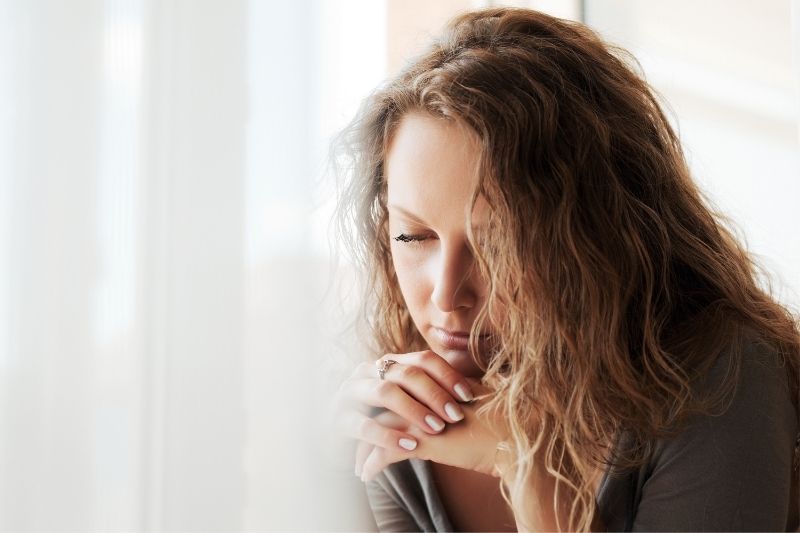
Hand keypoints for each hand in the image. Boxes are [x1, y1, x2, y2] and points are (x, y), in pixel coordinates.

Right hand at [330, 350, 478, 474]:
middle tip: (457, 416)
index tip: (469, 396)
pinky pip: (364, 424)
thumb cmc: (381, 421)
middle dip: (434, 395)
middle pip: (406, 374)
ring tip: (437, 429)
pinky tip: (409, 446)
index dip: (447, 375)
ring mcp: (350, 392)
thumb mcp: (405, 404)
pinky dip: (389, 435)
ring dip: (414, 410)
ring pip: (385, 392)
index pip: (422, 359)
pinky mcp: (337, 418)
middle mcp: (368, 371)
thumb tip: (475, 392)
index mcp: (388, 364)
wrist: (338, 441)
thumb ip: (429, 395)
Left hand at [358, 376, 508, 481]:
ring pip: (380, 429)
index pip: (400, 388)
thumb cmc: (506, 422)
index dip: (386, 404)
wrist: (518, 439)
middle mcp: (425, 396)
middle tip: (358, 439)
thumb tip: (461, 397)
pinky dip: (372, 463)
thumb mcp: (482, 400)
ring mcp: (422, 416)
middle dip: (368, 424)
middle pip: (384, 405)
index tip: (375, 417)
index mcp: (437, 385)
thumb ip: (463, 395)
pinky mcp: (423, 441)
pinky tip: (365, 475)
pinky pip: (386, 452)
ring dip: (365, 446)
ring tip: (357, 462)